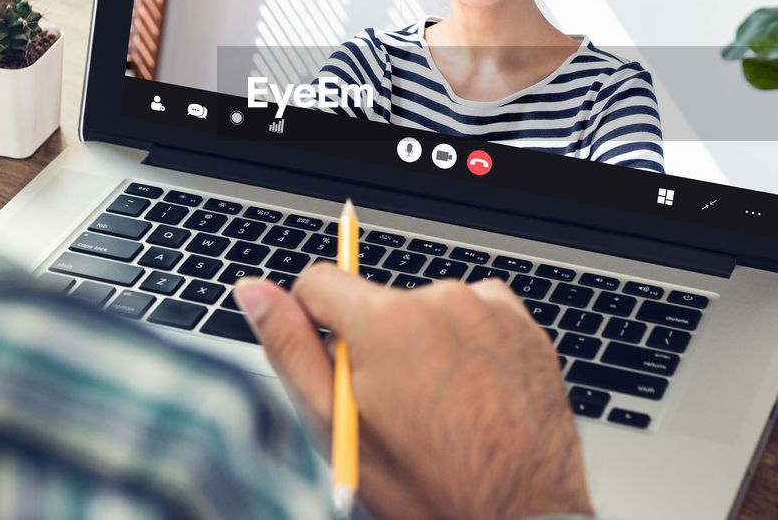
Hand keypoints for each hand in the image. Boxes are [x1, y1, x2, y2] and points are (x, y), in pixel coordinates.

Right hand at [235, 264, 594, 519]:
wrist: (517, 517)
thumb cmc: (425, 484)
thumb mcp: (337, 426)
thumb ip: (289, 347)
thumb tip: (253, 291)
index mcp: (386, 320)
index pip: (319, 282)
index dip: (313, 324)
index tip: (333, 366)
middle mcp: (441, 300)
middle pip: (376, 302)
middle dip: (373, 343)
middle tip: (394, 409)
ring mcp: (489, 310)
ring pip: (427, 310)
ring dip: (422, 344)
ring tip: (439, 408)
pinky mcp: (524, 326)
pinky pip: (477, 315)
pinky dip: (468, 344)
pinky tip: (472, 394)